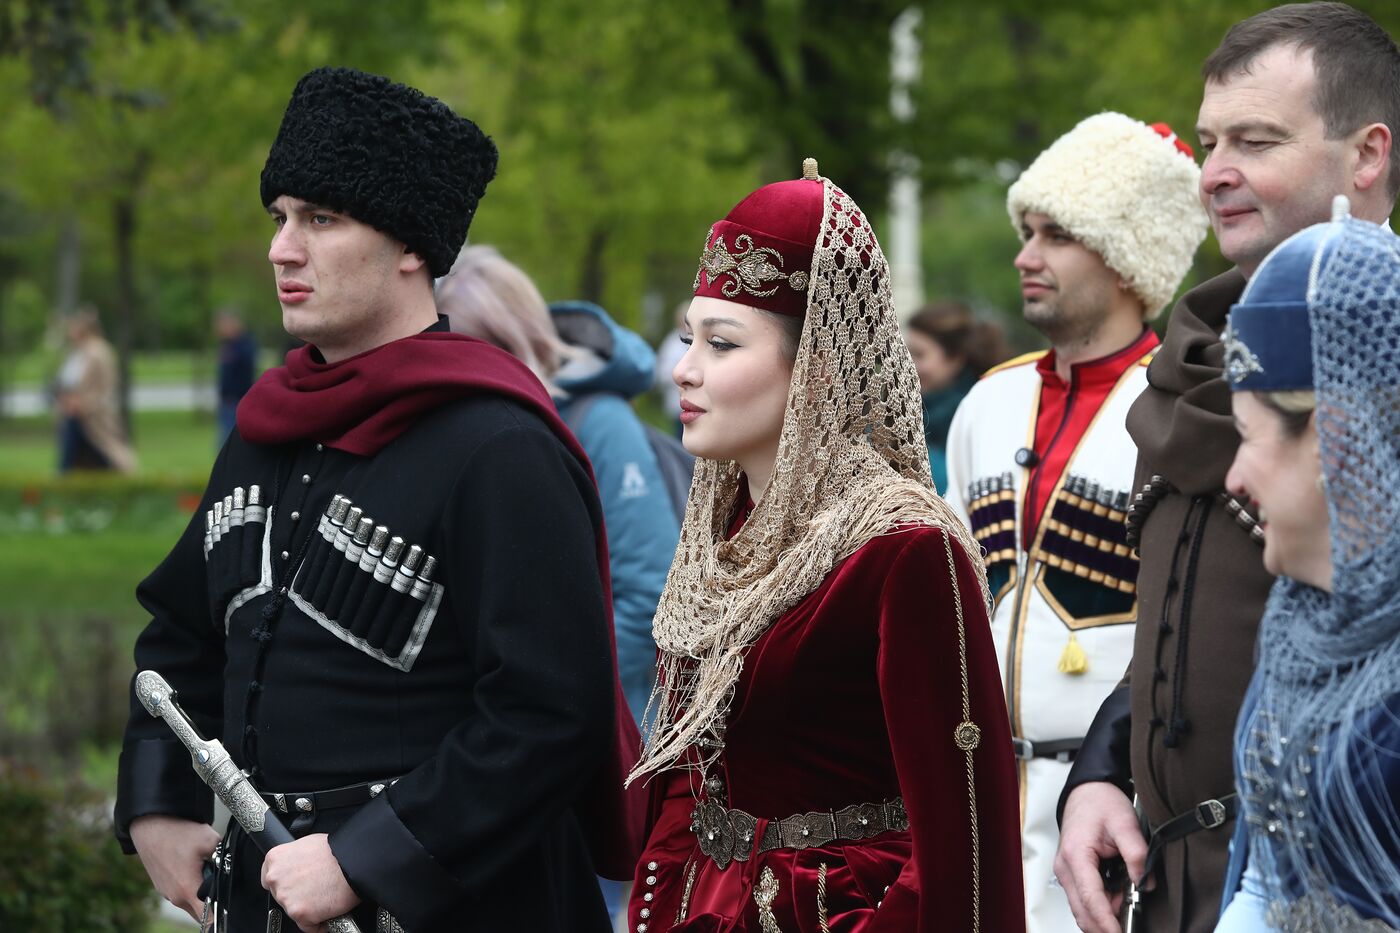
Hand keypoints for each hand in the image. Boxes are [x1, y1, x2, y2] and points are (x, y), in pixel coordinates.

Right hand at [128, 814, 220, 921]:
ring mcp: (167, 892)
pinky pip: (180, 894)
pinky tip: (195, 868)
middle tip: (220, 882)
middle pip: (200, 912)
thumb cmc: (177, 832)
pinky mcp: (162, 886)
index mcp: (187, 890)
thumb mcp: (210, 841)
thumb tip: (232, 867)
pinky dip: (190, 887)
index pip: (208, 918)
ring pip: (190, 903)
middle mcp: (175, 897)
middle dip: (213, 902)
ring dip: (201, 893)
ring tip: (206, 871)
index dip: (222, 916)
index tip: (230, 909)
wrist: (150, 823)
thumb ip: (224, 859)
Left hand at [261, 833, 359, 931]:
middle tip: (315, 890)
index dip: (285, 883)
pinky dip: (318, 924)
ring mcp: (286, 897)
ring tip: (325, 898)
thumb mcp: (308, 844)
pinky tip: (328, 911)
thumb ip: (295, 859)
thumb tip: (298, 867)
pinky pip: (308, 926)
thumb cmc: (337, 850)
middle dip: (296, 896)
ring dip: (307, 908)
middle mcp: (276, 878)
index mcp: (276, 859)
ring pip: (293, 911)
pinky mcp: (300, 913)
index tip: (294, 885)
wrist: (354, 860)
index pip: (269, 879)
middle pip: (280, 896)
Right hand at [1053, 782, 1148, 932]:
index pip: (1091, 899)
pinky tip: (1118, 899)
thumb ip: (1137, 854)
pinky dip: (1101, 906)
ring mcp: (1066, 871)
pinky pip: (1084, 898)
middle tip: (1127, 928)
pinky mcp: (1072, 873)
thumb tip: (1145, 882)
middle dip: (1104, 925)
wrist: (1087, 790)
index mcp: (1076, 855)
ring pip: (1082, 908)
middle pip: (1081, 911)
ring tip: (1127, 906)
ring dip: (1104, 915)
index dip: (1106, 922)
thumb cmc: (1099, 802)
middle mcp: (1065, 867)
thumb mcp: (1125, 823)